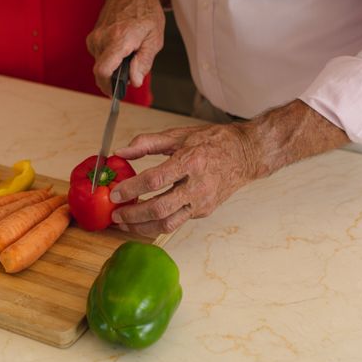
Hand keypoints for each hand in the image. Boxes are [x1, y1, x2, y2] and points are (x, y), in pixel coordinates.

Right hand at [87, 0, 166, 94]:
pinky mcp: (92, 37)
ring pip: (100, 64)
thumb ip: (144, 62)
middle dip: (115, 76)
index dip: (108, 87)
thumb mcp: (155, 38)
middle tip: (132, 69)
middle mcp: (102, 38)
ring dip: (113, 66)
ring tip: (128, 52)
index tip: (116, 93)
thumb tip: (134, 81)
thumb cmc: (146, 10)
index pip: (103, 71)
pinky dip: (109, 57)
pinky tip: (121, 47)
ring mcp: (95, 37)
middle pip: (102, 71)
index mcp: (119, 39)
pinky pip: (99, 56)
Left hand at [108, 123, 260, 237]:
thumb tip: (120, 151)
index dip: (132, 189)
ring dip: (142, 227)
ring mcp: (201, 202)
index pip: (155, 180)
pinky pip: (176, 223)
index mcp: (190, 162)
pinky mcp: (203, 212)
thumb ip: (146, 143)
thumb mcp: (179, 135)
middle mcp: (197, 186)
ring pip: (167, 224)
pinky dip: (156, 225)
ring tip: (124, 223)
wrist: (246, 154)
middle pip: (160, 208)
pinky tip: (142, 221)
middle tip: (116, 214)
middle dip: (133, 215)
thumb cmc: (213, 142)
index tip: (115, 193)